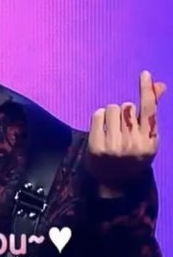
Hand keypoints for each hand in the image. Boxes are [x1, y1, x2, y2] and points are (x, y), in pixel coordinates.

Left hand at [85, 70, 166, 195]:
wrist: (114, 182)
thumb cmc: (132, 153)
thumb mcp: (146, 136)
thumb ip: (151, 110)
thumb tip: (160, 84)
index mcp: (150, 141)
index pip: (149, 110)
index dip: (146, 90)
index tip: (144, 74)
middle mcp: (134, 144)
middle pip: (126, 106)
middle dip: (123, 112)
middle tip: (122, 129)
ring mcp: (115, 146)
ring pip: (111, 108)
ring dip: (110, 114)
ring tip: (112, 130)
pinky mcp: (97, 147)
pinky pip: (97, 115)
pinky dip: (99, 118)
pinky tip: (101, 130)